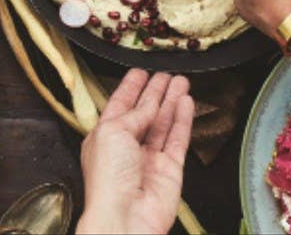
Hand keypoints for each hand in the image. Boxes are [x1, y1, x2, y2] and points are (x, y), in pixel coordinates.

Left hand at [77, 70, 193, 234]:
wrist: (125, 216)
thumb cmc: (108, 179)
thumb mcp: (112, 132)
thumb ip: (133, 114)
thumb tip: (148, 104)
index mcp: (104, 138)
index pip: (119, 106)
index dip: (130, 88)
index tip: (139, 72)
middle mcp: (126, 148)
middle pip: (143, 113)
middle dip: (154, 92)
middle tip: (164, 74)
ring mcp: (149, 158)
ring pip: (163, 123)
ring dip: (171, 101)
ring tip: (180, 81)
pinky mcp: (170, 169)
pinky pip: (178, 138)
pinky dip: (183, 119)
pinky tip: (186, 102)